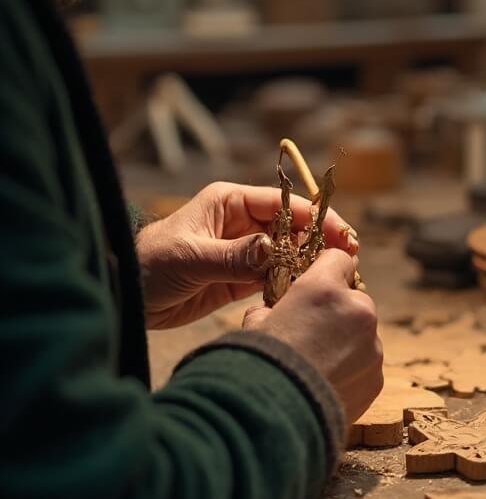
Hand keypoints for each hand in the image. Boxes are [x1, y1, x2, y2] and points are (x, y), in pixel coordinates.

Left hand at [136, 182, 357, 329]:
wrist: (124, 296)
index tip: (342, 234)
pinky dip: (293, 286)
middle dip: (320, 241)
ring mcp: (245, 251)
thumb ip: (234, 255)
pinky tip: (309, 294)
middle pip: (294, 228)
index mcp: (230, 202)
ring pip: (289, 254)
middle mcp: (243, 223)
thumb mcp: (190, 257)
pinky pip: (276, 279)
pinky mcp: (241, 279)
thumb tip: (275, 251)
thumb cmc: (148, 264)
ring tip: (335, 279)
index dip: (316, 217)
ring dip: (310, 265)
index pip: (284, 203)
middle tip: (349, 259)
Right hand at [243, 249, 383, 428]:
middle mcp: (356, 311)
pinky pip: (366, 365)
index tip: (320, 282)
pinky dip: (351, 372)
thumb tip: (270, 313)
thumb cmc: (257, 364)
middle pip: (354, 300)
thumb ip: (271, 309)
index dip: (327, 270)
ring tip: (315, 367)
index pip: (339, 259)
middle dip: (337, 312)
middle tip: (311, 335)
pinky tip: (325, 385)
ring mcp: (372, 346)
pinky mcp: (376, 377)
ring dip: (345, 344)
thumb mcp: (254, 325)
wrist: (271, 417)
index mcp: (324, 288)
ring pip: (362, 335)